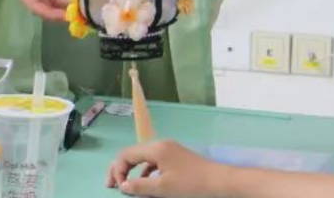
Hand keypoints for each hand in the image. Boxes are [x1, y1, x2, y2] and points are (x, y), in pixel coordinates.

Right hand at [107, 140, 225, 196]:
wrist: (220, 182)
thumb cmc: (191, 184)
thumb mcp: (163, 188)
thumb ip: (140, 186)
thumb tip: (123, 185)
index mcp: (155, 149)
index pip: (126, 154)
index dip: (117, 170)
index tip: (118, 188)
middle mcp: (161, 145)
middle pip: (133, 154)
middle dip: (121, 169)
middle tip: (112, 185)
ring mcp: (170, 150)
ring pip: (143, 159)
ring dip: (133, 172)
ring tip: (128, 188)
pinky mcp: (177, 157)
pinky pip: (154, 163)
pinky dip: (146, 173)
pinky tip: (147, 185)